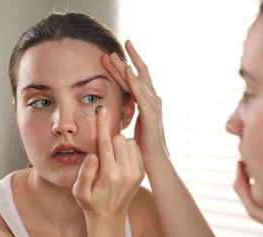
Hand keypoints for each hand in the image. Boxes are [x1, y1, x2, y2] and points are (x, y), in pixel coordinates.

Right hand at [72, 107, 144, 218]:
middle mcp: (126, 172)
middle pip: (119, 138)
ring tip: (111, 157)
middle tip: (103, 150)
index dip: (102, 125)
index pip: (106, 143)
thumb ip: (84, 173)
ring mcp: (136, 172)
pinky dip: (127, 149)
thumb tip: (93, 155)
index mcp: (109, 175)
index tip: (101, 109)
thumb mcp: (80, 192)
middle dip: (110, 139)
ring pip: (129, 142)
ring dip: (119, 144)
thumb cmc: (91, 203)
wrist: (110, 218)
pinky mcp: (141, 172)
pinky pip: (135, 149)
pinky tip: (120, 159)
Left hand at [101, 40, 169, 165]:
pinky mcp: (151, 112)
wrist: (153, 159)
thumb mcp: (135, 122)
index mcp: (147, 101)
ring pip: (137, 81)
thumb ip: (129, 110)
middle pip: (137, 75)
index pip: (133, 81)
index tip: (109, 58)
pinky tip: (127, 70)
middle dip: (123, 61)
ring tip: (113, 56)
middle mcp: (152, 99)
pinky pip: (141, 93)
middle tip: (109, 51)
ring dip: (124, 67)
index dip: (121, 69)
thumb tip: (119, 104)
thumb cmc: (142, 144)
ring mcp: (153, 104)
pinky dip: (134, 81)